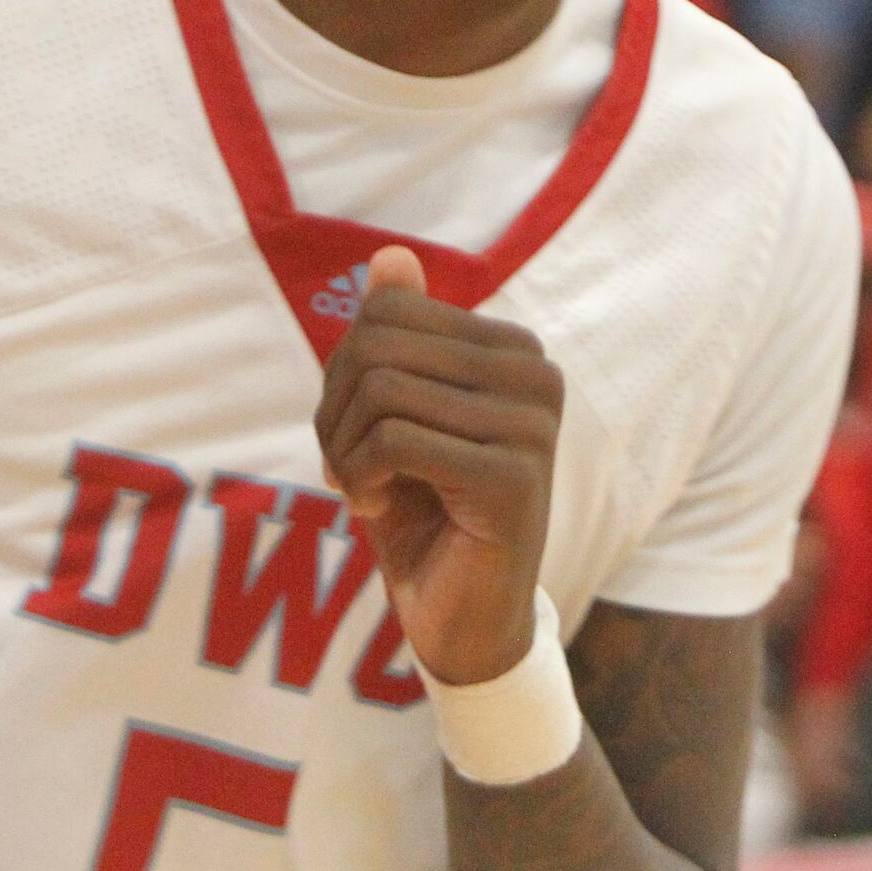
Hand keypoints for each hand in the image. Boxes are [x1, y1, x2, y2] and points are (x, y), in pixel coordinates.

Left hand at [313, 246, 562, 686]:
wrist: (460, 614)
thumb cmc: (424, 506)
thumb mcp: (396, 411)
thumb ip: (399, 335)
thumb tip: (391, 256)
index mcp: (513, 350)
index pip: (386, 313)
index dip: (342, 369)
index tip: (352, 427)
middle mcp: (536, 376)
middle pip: (377, 346)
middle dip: (336, 409)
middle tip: (345, 464)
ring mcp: (533, 426)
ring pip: (380, 391)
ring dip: (343, 449)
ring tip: (363, 487)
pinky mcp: (514, 479)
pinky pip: (394, 442)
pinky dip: (359, 476)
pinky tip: (376, 508)